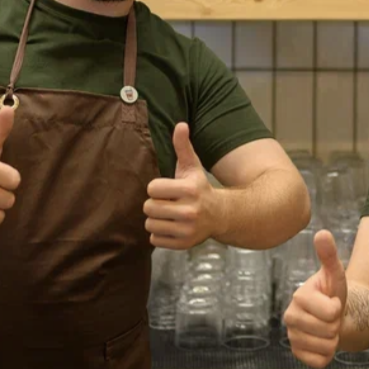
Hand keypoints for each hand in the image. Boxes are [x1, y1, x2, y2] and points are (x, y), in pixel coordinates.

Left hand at [144, 123, 219, 249]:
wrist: (220, 215)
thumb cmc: (200, 187)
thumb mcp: (192, 166)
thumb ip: (183, 146)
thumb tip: (180, 124)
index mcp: (190, 189)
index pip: (152, 189)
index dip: (157, 188)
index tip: (168, 189)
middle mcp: (190, 210)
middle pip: (149, 207)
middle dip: (155, 204)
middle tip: (168, 203)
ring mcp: (188, 229)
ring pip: (150, 224)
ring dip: (156, 220)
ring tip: (169, 215)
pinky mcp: (184, 244)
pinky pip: (155, 240)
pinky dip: (160, 235)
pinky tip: (172, 227)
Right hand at [283, 230, 347, 368]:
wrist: (333, 317)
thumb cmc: (333, 294)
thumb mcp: (336, 274)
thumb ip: (329, 255)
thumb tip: (322, 232)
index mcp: (299, 296)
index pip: (330, 312)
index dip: (338, 308)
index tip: (333, 302)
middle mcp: (290, 317)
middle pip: (328, 330)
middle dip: (336, 324)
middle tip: (331, 317)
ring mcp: (292, 336)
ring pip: (326, 347)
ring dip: (334, 339)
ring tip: (328, 328)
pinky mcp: (297, 353)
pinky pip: (320, 362)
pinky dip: (328, 354)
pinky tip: (323, 342)